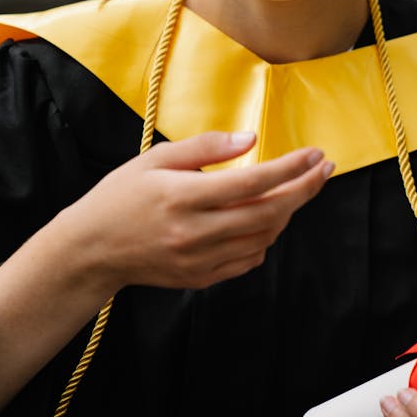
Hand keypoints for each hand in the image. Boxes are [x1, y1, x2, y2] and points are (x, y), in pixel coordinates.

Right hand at [64, 130, 333, 292]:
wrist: (92, 249)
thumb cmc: (121, 196)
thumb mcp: (155, 159)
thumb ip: (205, 147)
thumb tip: (250, 138)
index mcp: (182, 197)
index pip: (252, 182)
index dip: (290, 168)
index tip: (315, 154)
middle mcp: (194, 232)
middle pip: (268, 213)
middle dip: (304, 190)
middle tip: (324, 169)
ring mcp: (199, 260)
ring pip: (263, 238)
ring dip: (287, 212)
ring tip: (294, 188)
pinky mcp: (201, 278)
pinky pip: (248, 259)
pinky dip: (265, 237)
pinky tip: (265, 217)